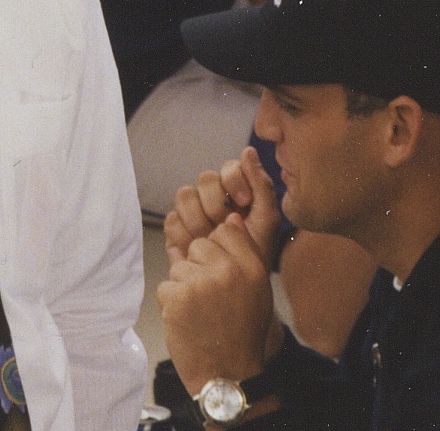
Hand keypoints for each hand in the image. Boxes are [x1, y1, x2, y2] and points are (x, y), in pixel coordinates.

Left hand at [158, 147, 284, 395]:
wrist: (227, 377)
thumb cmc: (241, 334)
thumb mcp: (257, 292)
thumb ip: (244, 254)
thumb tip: (229, 219)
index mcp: (252, 267)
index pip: (225, 231)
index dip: (219, 252)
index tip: (222, 277)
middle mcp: (228, 271)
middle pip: (199, 245)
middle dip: (199, 268)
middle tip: (210, 300)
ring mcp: (201, 283)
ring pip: (180, 266)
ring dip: (184, 287)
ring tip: (200, 313)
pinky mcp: (177, 297)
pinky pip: (166, 285)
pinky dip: (171, 303)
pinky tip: (188, 321)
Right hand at [165, 147, 281, 268]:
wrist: (235, 289)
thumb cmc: (255, 255)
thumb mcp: (267, 222)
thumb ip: (262, 186)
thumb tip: (248, 151)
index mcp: (236, 190)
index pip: (228, 168)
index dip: (234, 181)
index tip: (244, 204)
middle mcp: (213, 196)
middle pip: (205, 179)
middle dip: (216, 204)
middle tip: (225, 226)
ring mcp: (192, 211)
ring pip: (184, 195)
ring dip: (199, 220)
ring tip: (211, 240)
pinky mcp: (176, 229)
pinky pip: (172, 220)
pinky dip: (185, 236)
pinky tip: (196, 249)